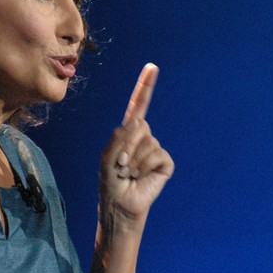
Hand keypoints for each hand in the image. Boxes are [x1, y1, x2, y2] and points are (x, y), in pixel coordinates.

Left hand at [99, 63, 173, 228]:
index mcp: (128, 132)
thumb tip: (139, 124)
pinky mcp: (165, 163)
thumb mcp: (107, 156)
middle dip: (126, 145)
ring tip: (127, 174)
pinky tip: (139, 177)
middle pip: (139, 126)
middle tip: (119, 164)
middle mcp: (143, 137)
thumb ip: (120, 136)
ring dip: (133, 161)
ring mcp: (155, 149)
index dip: (145, 87)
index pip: (138, 105)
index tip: (152, 67)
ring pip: (147, 143)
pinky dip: (145, 167)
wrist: (120, 205)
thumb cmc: (110, 182)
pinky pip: (157, 156)